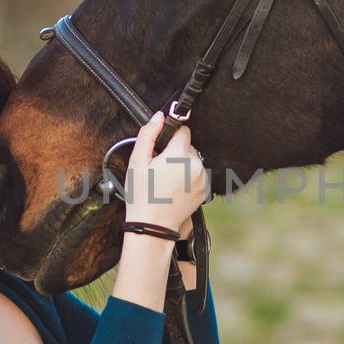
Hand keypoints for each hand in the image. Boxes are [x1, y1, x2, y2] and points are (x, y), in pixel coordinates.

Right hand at [123, 112, 208, 231]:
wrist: (153, 227)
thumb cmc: (142, 196)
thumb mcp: (137, 162)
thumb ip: (148, 135)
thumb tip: (159, 117)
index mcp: (180, 155)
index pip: (183, 130)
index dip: (169, 137)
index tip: (159, 149)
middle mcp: (196, 165)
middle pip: (188, 146)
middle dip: (175, 152)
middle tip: (159, 168)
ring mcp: (203, 178)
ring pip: (193, 160)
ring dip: (183, 164)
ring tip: (167, 180)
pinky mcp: (206, 190)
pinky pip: (198, 173)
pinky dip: (189, 176)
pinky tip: (175, 188)